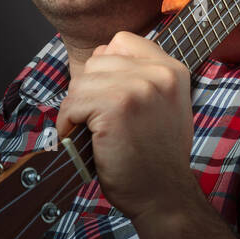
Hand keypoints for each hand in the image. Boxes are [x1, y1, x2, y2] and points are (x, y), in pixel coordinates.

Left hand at [57, 31, 197, 220]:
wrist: (163, 196)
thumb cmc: (155, 157)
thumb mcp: (162, 106)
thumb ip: (140, 78)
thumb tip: (97, 59)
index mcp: (172, 69)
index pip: (121, 42)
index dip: (105, 69)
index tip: (104, 97)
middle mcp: (159, 73)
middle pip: (96, 62)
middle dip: (87, 92)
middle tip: (92, 120)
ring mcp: (138, 88)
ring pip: (81, 83)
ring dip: (75, 110)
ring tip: (86, 132)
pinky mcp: (116, 107)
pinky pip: (73, 104)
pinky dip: (67, 123)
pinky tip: (80, 139)